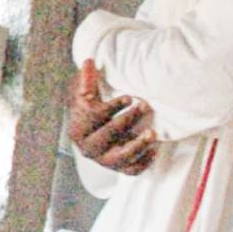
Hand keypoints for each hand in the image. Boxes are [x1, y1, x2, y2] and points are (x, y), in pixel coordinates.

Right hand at [67, 59, 159, 175]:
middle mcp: (88, 148)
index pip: (94, 118)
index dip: (112, 108)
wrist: (93, 135)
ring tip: (152, 133)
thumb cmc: (90, 112)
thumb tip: (89, 61)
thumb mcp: (87, 97)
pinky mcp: (118, 169)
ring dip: (137, 145)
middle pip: (107, 135)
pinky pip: (131, 170)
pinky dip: (143, 162)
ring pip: (119, 157)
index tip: (128, 97)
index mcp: (78, 130)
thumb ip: (87, 81)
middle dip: (127, 120)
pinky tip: (154, 150)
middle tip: (145, 106)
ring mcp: (103, 160)